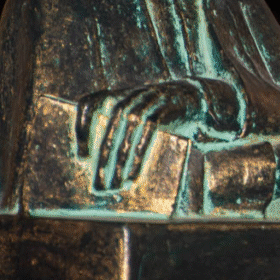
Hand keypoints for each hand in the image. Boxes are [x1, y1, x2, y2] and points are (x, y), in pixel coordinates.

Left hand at [76, 80, 206, 190]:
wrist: (197, 100)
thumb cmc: (163, 115)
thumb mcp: (139, 116)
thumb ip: (122, 130)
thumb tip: (101, 163)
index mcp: (120, 95)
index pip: (91, 103)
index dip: (82, 127)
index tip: (82, 157)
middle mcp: (132, 95)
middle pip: (111, 126)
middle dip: (103, 158)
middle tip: (98, 185)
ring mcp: (150, 99)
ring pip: (129, 130)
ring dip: (120, 160)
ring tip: (115, 185)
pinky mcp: (166, 108)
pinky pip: (148, 133)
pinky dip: (138, 155)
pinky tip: (132, 176)